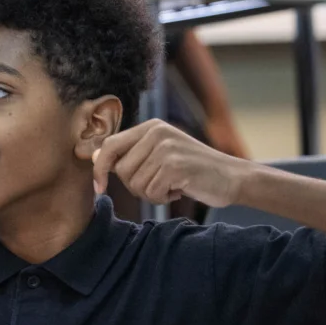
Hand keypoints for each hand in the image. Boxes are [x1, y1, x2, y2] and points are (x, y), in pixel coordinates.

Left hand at [92, 120, 251, 207]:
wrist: (232, 178)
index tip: (99, 188)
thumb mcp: (161, 154)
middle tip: (159, 185)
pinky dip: (163, 198)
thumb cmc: (193, 171)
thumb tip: (92, 156)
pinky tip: (179, 190)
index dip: (99, 168)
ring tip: (172, 185)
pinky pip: (152, 192)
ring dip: (151, 193)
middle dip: (135, 186)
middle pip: (121, 170)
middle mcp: (157, 132)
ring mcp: (166, 148)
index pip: (109, 145)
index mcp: (151, 126)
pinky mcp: (174, 165)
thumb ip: (131, 154)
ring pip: (135, 183)